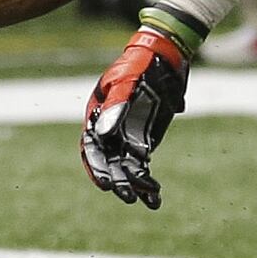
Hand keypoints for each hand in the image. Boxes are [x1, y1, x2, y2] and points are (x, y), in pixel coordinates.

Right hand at [80, 15, 197, 207]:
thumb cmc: (140, 65)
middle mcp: (108, 130)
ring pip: (126, 167)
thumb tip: (103, 134)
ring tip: (147, 200)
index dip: (96, 167)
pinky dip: (147, 182)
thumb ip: (116, 107)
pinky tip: (155, 198)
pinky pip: (142, 166)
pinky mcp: (143, 141)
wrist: (164, 57)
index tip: (106, 184)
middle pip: (109, 161)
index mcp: (97, 116)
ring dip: (134, 184)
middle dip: (117, 180)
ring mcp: (126, 136)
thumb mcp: (127, 82)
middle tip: (128, 196)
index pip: (92, 147)